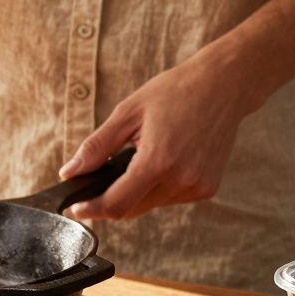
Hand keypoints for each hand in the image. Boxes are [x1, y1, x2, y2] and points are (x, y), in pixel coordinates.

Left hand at [58, 52, 256, 219]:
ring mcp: (197, 187)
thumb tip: (69, 172)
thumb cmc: (175, 92)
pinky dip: (157, 187)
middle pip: (132, 210)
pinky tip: (163, 161)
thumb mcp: (128, 112)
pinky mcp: (207, 188)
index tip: (75, 208)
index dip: (92, 210)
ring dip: (136, 192)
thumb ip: (96, 147)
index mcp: (158, 161)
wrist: (225, 86)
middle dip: (110, 200)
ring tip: (141, 157)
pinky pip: (170, 198)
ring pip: (150, 205)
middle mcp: (181, 180)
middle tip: (97, 183)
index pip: (117, 204)